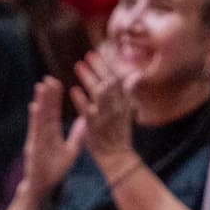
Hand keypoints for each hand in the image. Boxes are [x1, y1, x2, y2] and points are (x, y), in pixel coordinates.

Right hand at [22, 77, 85, 199]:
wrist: (42, 188)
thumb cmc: (55, 170)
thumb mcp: (70, 151)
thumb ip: (77, 135)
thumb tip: (85, 121)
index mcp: (52, 133)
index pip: (53, 112)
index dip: (55, 98)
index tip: (56, 82)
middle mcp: (43, 134)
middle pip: (46, 111)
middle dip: (47, 95)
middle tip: (48, 78)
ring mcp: (37, 140)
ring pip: (40, 118)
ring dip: (41, 102)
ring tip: (41, 86)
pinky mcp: (33, 148)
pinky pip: (35, 131)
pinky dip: (34, 119)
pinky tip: (34, 107)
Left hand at [71, 48, 135, 165]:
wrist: (117, 156)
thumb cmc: (118, 132)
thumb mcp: (127, 110)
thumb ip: (128, 91)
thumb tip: (135, 74)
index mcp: (123, 102)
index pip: (117, 78)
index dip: (107, 65)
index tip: (96, 53)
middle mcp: (116, 107)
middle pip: (109, 82)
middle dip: (98, 67)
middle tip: (86, 56)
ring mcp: (106, 116)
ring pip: (99, 93)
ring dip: (89, 78)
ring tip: (78, 66)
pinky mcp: (96, 127)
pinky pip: (88, 111)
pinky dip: (81, 100)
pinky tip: (74, 90)